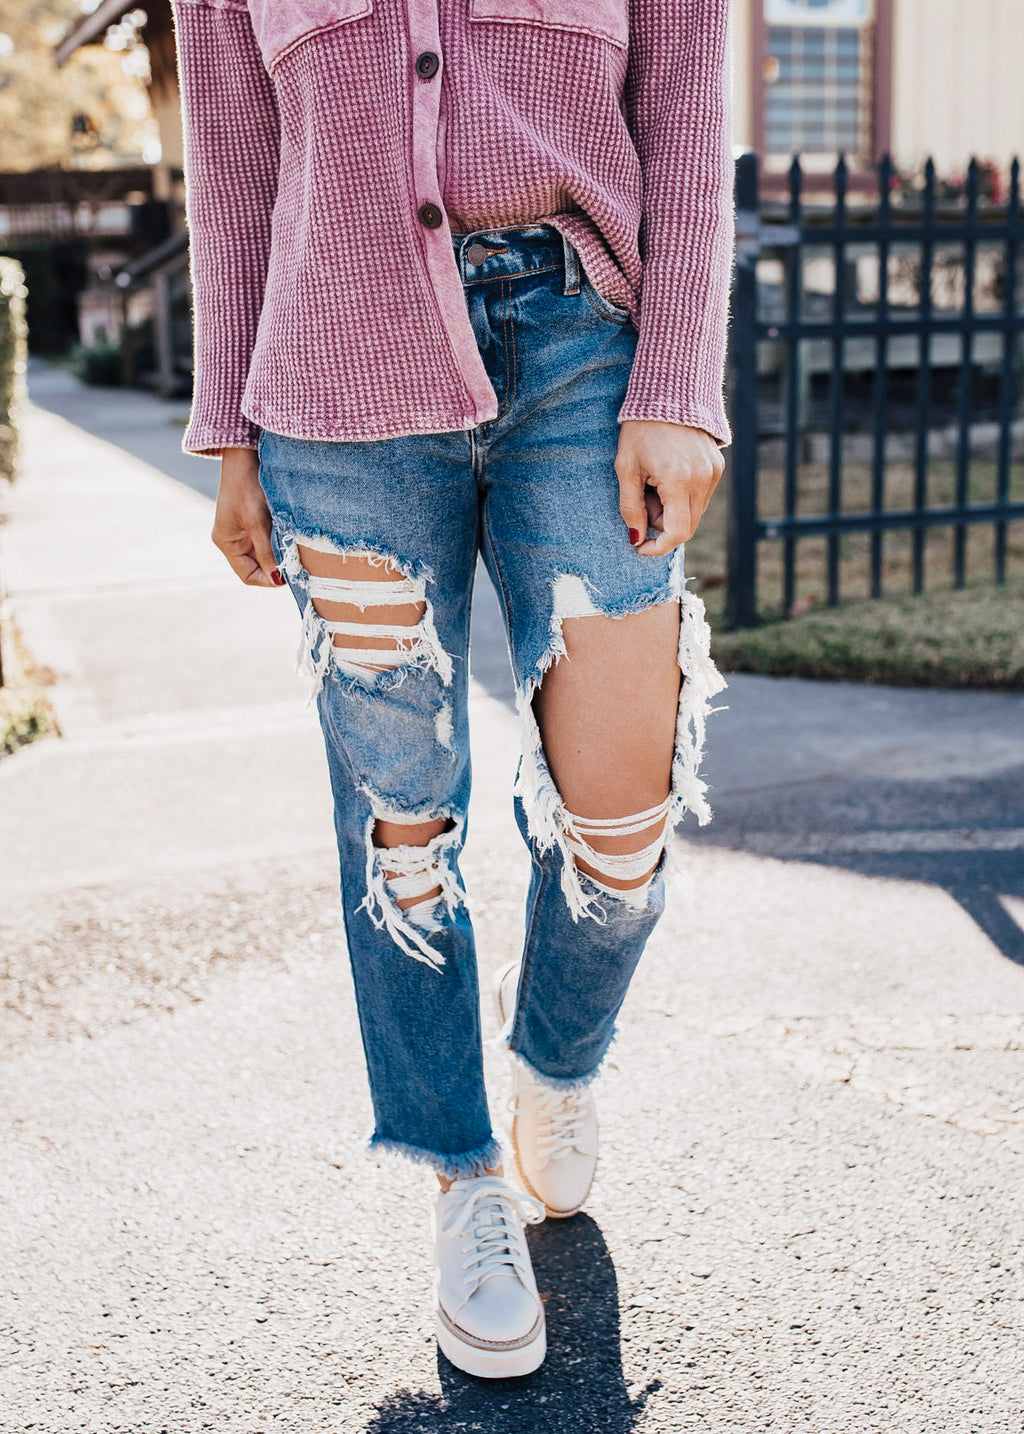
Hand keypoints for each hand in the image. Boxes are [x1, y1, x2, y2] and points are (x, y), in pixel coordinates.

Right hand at [211, 446, 284, 587]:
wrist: (244, 456)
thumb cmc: (247, 486)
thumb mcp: (257, 521)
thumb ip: (266, 550)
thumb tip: (277, 578)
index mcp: (226, 542)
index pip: (247, 575)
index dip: (268, 580)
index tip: (289, 576)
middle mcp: (232, 540)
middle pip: (256, 567)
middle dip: (275, 567)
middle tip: (297, 564)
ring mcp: (242, 531)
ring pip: (264, 554)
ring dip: (279, 554)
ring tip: (295, 551)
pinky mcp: (253, 521)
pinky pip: (267, 540)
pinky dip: (279, 542)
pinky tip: (291, 537)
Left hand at [615, 420, 725, 556]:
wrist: (669, 392)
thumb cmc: (640, 430)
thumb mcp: (626, 469)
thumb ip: (630, 507)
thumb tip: (636, 539)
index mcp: (678, 480)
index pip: (677, 533)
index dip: (659, 547)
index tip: (640, 547)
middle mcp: (703, 479)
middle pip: (686, 526)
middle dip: (661, 523)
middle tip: (644, 498)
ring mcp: (714, 472)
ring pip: (694, 513)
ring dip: (672, 510)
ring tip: (655, 482)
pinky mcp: (718, 467)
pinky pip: (700, 497)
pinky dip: (683, 496)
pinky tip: (669, 474)